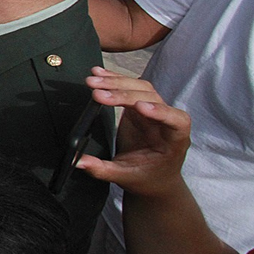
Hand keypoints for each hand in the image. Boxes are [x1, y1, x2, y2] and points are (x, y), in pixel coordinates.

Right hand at [76, 67, 190, 198]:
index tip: (139, 107)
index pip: (176, 121)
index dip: (160, 111)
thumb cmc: (147, 178)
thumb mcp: (124, 177)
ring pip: (140, 87)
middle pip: (151, 98)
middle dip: (123, 93)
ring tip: (93, 80)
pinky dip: (115, 80)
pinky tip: (99, 74)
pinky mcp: (139, 106)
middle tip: (98, 92)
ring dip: (117, 82)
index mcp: (173, 141)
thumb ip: (101, 169)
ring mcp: (153, 111)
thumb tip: (77, 161)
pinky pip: (130, 88)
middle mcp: (166, 121)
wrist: (155, 177)